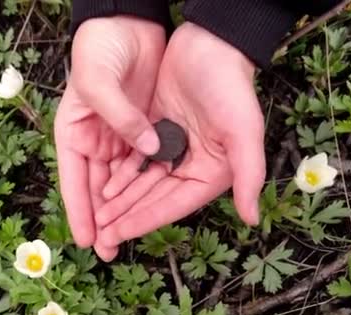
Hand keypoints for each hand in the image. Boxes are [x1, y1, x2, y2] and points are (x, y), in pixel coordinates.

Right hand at [54, 16, 165, 257]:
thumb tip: (147, 149)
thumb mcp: (99, 79)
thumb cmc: (100, 46)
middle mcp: (94, 139)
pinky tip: (150, 203)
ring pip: (121, 181)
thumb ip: (120, 117)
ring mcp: (119, 136)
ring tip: (129, 236)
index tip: (86, 241)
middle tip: (110, 250)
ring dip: (125, 207)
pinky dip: (145, 183)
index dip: (79, 212)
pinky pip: (143, 163)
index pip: (74, 180)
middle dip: (103, 219)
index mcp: (72, 132)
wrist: (128, 21)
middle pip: (97, 188)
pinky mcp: (141, 129)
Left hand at [93, 22, 266, 259]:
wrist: (209, 43)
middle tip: (101, 236)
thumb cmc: (231, 85)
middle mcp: (192, 166)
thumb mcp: (244, 130)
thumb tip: (252, 220)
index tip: (118, 236)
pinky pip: (134, 160)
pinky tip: (103, 187)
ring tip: (98, 217)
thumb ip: (248, 175)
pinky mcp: (156, 132)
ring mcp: (172, 149)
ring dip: (120, 200)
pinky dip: (120, 174)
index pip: (173, 205)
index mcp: (212, 173)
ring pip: (141, 182)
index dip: (144, 222)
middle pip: (154, 199)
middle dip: (127, 217)